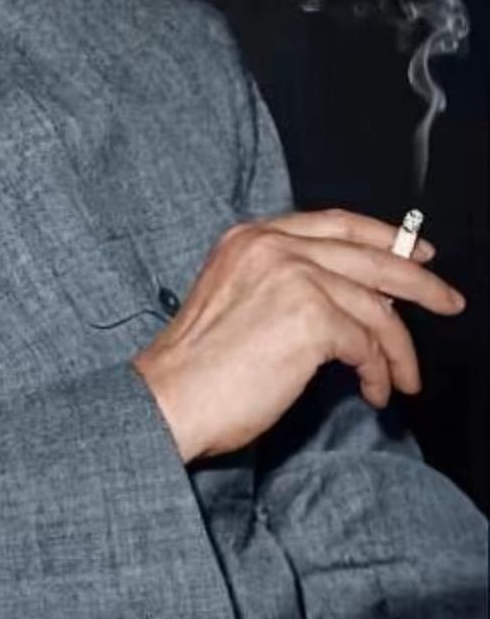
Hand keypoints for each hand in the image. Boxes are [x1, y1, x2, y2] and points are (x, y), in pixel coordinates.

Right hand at [131, 208, 465, 463]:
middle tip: (447, 300)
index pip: (334, 222)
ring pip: (376, 304)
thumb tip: (357, 297)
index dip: (382, 235)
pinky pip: (367, 343)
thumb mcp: (238, 298)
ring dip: (398, 348)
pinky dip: (379, 371)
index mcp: (250, 237)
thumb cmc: (200, 365)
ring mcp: (293, 276)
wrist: (172, 396)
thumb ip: (287, 283)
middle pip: (368, 254)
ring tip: (403, 378)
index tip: (414, 251)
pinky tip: (374, 391)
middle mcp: (272, 246)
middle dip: (418, 279)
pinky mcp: (310, 316)